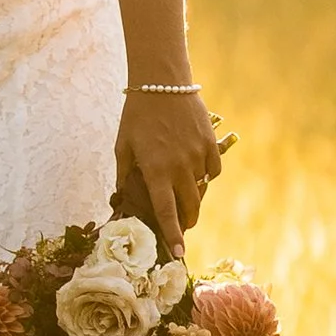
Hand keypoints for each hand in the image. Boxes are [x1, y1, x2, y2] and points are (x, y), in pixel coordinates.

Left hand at [112, 84, 224, 256]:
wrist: (161, 83)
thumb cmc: (136, 115)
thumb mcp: (123, 145)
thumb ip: (124, 174)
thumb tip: (122, 196)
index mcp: (155, 171)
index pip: (165, 212)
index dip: (172, 235)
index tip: (177, 253)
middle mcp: (179, 167)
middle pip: (189, 208)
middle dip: (186, 222)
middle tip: (182, 225)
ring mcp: (197, 156)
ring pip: (202, 189)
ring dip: (194, 197)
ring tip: (185, 192)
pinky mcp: (210, 144)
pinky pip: (213, 170)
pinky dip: (207, 175)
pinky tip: (197, 170)